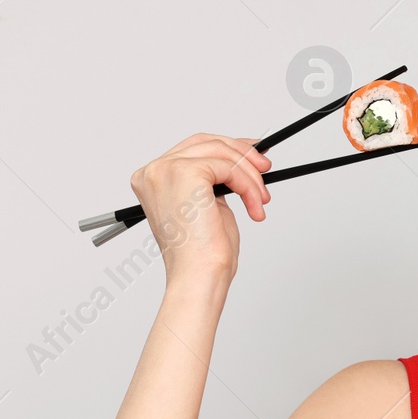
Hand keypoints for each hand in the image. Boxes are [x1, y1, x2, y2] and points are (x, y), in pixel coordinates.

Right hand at [128, 133, 271, 284]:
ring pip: (220, 152)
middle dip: (241, 153)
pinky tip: (254, 206)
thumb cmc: (202, 253)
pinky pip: (228, 166)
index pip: (193, 148)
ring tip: (261, 199)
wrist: (198, 275)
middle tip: (264, 168)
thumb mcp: (208, 205)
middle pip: (205, 142)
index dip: (227, 148)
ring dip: (249, 175)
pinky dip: (247, 185)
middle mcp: (154, 171)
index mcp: (153, 179)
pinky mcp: (185, 173)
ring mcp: (165, 170)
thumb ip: (216, 180)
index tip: (251, 154)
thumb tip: (243, 159)